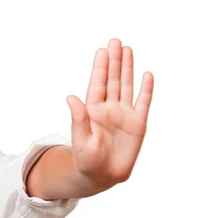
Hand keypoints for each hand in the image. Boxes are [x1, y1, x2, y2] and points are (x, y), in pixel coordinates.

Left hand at [66, 38, 153, 187]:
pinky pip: (143, 103)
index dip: (100, 68)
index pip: (97, 84)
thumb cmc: (86, 160)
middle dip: (114, 61)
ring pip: (127, 86)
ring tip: (128, 50)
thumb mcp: (80, 139)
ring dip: (128, 69)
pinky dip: (146, 89)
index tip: (102, 51)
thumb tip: (71, 97)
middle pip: (113, 80)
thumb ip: (78, 118)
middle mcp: (108, 108)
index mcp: (92, 110)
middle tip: (116, 42)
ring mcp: (124, 114)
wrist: (102, 176)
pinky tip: (147, 74)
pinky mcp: (138, 124)